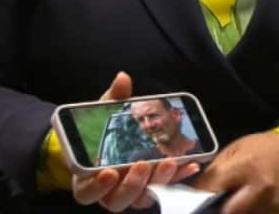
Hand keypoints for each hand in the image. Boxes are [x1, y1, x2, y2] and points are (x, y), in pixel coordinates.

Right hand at [71, 72, 200, 210]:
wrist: (118, 139)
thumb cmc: (104, 130)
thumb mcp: (106, 112)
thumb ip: (114, 98)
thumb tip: (123, 78)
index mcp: (88, 176)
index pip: (87, 192)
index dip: (97, 187)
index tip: (109, 172)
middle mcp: (109, 190)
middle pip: (118, 199)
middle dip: (132, 184)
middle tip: (143, 164)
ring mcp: (132, 192)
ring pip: (142, 197)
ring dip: (157, 181)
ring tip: (170, 162)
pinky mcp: (153, 188)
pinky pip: (165, 189)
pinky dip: (178, 177)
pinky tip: (191, 163)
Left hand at [193, 131, 278, 213]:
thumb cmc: (263, 150)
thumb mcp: (235, 151)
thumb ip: (214, 174)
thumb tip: (193, 194)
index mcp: (246, 167)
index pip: (211, 191)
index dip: (198, 197)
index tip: (193, 200)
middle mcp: (261, 190)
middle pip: (227, 213)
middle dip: (216, 210)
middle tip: (212, 205)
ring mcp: (272, 207)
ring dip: (232, 212)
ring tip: (230, 202)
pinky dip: (247, 213)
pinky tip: (245, 206)